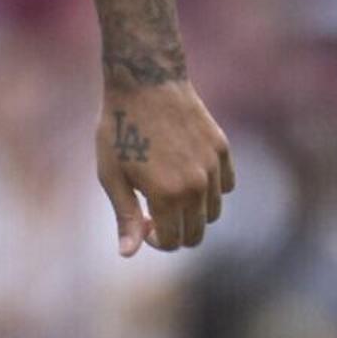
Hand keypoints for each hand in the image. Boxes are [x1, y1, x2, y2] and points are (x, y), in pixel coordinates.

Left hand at [98, 77, 233, 255]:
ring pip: (213, 212)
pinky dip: (210, 191)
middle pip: (197, 233)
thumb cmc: (119, 130)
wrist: (145, 84)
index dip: (156, 241)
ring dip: (192, 212)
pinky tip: (187, 176)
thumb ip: (125, 216)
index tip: (142, 222)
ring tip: (167, 192)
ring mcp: (213, 166)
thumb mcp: (111, 175)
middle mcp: (196, 185)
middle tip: (152, 213)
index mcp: (166, 196)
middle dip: (175, 233)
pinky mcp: (222, 149)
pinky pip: (225, 186)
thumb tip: (129, 253)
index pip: (173, 242)